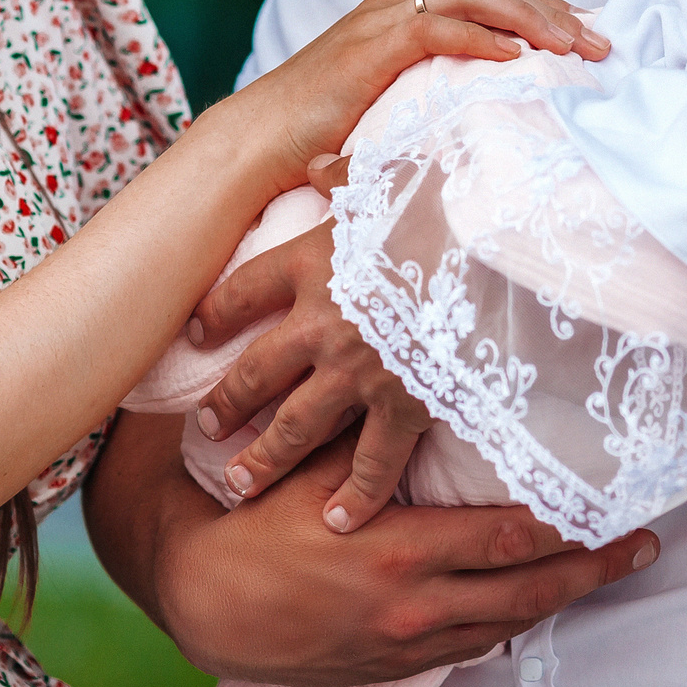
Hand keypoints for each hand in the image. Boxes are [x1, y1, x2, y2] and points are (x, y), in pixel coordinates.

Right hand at [112, 413, 658, 686]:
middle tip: (644, 547)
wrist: (203, 600)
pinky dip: (505, 623)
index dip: (576, 530)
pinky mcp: (392, 665)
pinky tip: (525, 605)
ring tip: (600, 573)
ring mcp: (406, 642)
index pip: (513, 540)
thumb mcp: (316, 474)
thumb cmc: (253, 523)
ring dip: (558, 599)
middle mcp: (415, 604)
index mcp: (401, 550)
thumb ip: (374, 447)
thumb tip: (420, 397)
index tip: (621, 511)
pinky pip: (468, 647)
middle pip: (531, 591)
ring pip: (506, 624)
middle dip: (594, 570)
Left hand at [192, 156, 421, 530]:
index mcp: (308, 266)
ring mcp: (358, 373)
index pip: (240, 294)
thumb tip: (316, 164)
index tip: (197, 332)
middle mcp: (320, 325)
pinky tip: (336, 522)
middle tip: (206, 429)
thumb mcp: (381, 179)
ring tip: (239, 484)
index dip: (215, 315)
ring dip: (264, 459)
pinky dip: (354, 497)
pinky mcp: (404, 407)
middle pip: (255, 374)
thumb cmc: (437, 203)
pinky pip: (372, 464)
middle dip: (227, 405)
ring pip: (296, 429)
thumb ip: (341, 176)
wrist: (489, 245)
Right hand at [207, 0, 607, 194]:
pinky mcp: (370, 45)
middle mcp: (398, 9)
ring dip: (528, 16)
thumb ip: (437, 108)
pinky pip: (435, 28)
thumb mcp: (395, 118)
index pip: (490, 7)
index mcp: (407, 21)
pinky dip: (480, 38)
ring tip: (573, 43)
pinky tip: (518, 58)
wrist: (257, 144)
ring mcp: (383, 22)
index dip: (544, 16)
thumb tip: (493, 136)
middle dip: (553, 12)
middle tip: (604, 42)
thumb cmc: (320, 142)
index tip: (592, 40)